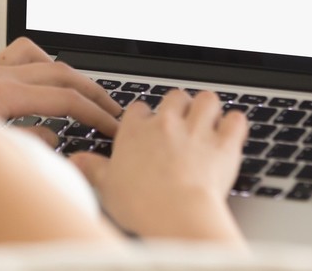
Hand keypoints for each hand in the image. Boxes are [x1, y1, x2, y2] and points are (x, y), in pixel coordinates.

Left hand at [0, 37, 122, 136]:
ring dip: (57, 68)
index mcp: (7, 92)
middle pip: (59, 73)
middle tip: (111, 107)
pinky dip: (17, 61)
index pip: (66, 100)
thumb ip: (27, 140)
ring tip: (72, 86)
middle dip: (91, 89)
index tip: (113, 127)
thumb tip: (54, 134)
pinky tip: (18, 71)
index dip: (95, 114)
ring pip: (33, 54)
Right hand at [70, 90, 247, 242]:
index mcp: (136, 131)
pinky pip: (236, 120)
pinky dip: (235, 124)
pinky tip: (231, 132)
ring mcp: (197, 130)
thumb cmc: (142, 204)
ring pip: (207, 99)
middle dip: (180, 106)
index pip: (139, 108)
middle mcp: (166, 124)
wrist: (178, 215)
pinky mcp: (224, 143)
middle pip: (175, 96)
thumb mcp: (108, 188)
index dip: (144, 116)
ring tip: (207, 121)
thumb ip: (92, 168)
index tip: (146, 126)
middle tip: (181, 123)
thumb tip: (75, 160)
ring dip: (209, 108)